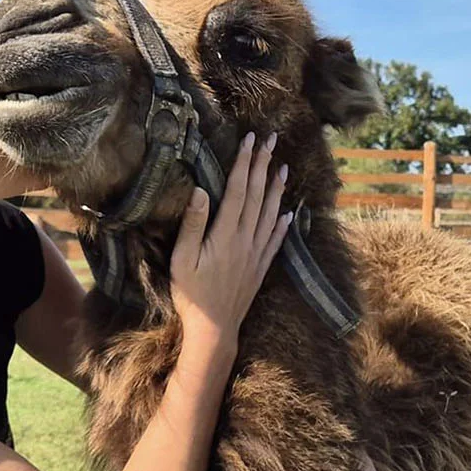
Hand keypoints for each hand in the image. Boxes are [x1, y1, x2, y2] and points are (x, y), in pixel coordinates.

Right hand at [170, 132, 290, 353]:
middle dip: (263, 166)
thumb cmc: (192, 295)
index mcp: (226, 234)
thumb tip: (200, 191)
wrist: (215, 330)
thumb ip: (193, 224)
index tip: (249, 140)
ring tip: (283, 168)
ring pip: (270, 214)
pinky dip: (282, 224)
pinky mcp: (260, 268)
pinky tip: (287, 213)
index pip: (237, 190)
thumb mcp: (182, 259)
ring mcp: (256, 255)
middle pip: (256, 196)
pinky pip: (275, 241)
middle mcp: (246, 240)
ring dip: (277, 189)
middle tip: (271, 140)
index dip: (243, 163)